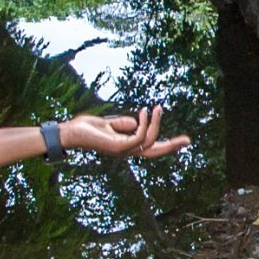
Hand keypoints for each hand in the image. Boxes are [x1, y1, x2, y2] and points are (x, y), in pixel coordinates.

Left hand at [63, 106, 189, 160]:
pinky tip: (144, 112)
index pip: (150, 147)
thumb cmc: (86, 128)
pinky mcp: (117, 147)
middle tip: (188, 140)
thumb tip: (138, 122)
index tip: (182, 140)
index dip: (166, 144)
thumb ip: (124, 123)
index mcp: (126, 146)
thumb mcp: (109, 123)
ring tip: (156, 107)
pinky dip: (144, 124)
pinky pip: (139, 137)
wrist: (70, 133)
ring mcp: (122, 150)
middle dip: (172, 146)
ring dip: (156, 123)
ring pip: (149, 141)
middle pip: (155, 151)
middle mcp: (126, 151)